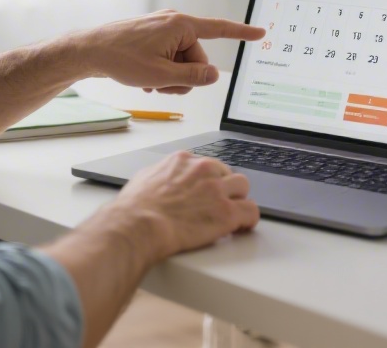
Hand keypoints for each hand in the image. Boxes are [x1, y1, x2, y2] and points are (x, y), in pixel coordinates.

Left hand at [75, 10, 265, 94]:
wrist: (90, 51)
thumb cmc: (120, 59)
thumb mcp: (162, 76)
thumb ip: (192, 78)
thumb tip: (214, 75)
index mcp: (181, 25)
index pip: (220, 29)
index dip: (242, 33)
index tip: (261, 33)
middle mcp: (174, 21)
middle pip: (197, 58)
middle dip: (184, 76)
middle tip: (161, 84)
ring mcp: (162, 28)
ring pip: (182, 61)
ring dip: (170, 77)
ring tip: (150, 82)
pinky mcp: (153, 35)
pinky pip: (169, 57)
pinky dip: (161, 71)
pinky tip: (146, 79)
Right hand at [107, 151, 258, 261]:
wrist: (139, 225)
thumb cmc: (136, 207)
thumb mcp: (144, 177)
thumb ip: (160, 174)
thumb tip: (162, 179)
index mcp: (184, 160)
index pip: (207, 165)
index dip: (208, 180)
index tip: (207, 191)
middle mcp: (204, 170)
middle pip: (227, 173)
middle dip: (224, 188)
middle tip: (218, 204)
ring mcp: (217, 190)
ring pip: (242, 186)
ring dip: (238, 199)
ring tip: (232, 214)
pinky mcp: (227, 212)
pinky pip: (251, 211)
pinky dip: (248, 219)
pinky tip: (242, 226)